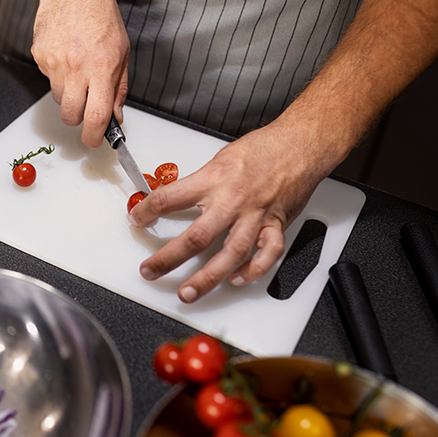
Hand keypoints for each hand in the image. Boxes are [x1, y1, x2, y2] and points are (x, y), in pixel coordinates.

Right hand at [31, 0, 129, 147]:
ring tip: (78, 71)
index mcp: (102, 68)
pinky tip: (66, 56)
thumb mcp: (122, 54)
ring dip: (69, 95)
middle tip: (87, 108)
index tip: (94, 140)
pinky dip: (58, 75)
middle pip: (70, 116)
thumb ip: (119, 89)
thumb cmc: (101, 16)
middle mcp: (76, 68)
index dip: (94, 137)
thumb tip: (116, 117)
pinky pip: (48, 79)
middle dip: (78, 119)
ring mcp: (54, 63)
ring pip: (59, 99)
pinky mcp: (40, 56)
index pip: (96, 117)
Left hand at [128, 121, 327, 302]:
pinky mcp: (276, 225)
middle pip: (196, 236)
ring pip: (230, 253)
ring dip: (207, 277)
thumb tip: (175, 197)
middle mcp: (233, 200)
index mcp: (214, 179)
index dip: (147, 211)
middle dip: (168, 258)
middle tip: (150, 271)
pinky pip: (266, 254)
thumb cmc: (262, 148)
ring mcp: (255, 216)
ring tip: (188, 292)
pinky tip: (237, 280)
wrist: (300, 144)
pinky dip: (253, 270)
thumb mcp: (220, 158)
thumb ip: (200, 182)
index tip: (137, 219)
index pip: (170, 198)